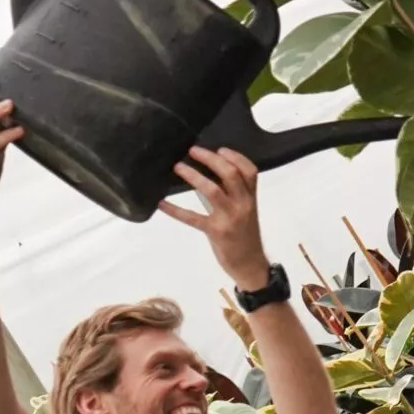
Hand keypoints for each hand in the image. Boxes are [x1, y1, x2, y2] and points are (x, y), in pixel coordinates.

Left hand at [164, 145, 267, 285]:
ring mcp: (229, 218)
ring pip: (212, 191)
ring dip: (193, 177)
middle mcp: (242, 205)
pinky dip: (175, 210)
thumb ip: (234, 193)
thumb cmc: (246, 235)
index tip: (219, 148)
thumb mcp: (246, 211)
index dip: (235, 156)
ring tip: (178, 167)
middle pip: (230, 174)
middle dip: (210, 159)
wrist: (250, 264)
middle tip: (192, 151)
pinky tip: (162, 203)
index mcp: (251, 198)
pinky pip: (192, 218)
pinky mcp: (215, 232)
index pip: (250, 171)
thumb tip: (211, 172)